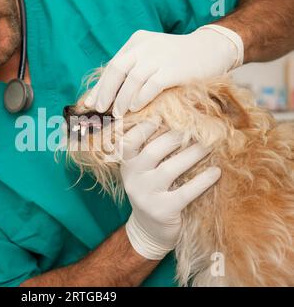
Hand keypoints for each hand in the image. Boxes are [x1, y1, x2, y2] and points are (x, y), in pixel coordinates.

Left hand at [84, 24, 243, 117]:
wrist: (213, 49)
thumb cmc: (178, 60)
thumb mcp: (152, 58)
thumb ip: (132, 71)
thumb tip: (107, 95)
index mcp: (137, 42)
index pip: (112, 65)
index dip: (100, 86)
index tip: (90, 103)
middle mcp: (145, 46)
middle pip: (117, 70)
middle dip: (107, 93)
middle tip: (102, 110)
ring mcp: (159, 56)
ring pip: (132, 79)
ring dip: (122, 99)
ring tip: (118, 114)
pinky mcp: (172, 69)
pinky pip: (150, 86)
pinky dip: (140, 98)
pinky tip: (135, 108)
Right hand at [121, 119, 220, 259]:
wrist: (149, 230)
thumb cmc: (152, 191)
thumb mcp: (144, 171)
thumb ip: (152, 149)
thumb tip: (178, 120)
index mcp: (127, 165)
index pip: (129, 141)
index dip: (145, 126)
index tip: (164, 113)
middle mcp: (133, 178)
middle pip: (153, 151)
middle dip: (177, 137)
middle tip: (198, 127)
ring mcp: (146, 196)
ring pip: (169, 169)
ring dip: (192, 154)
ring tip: (210, 145)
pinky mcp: (162, 211)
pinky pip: (185, 192)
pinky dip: (202, 181)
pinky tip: (216, 172)